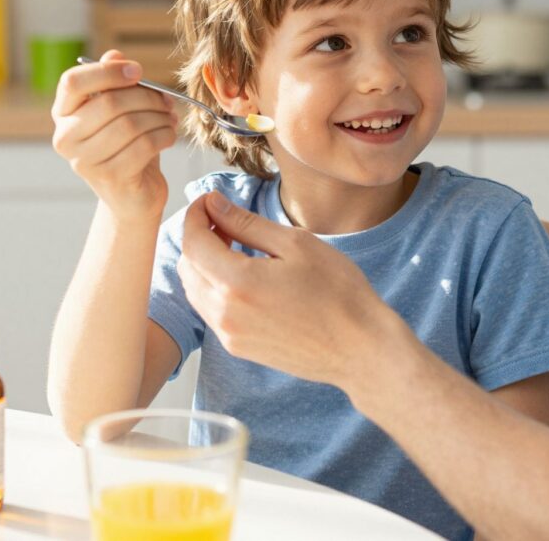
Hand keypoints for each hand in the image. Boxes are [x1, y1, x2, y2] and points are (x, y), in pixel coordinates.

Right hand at [51, 51, 178, 218]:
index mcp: (63, 113)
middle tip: (167, 100)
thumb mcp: (120, 109)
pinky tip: (169, 134)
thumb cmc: (126, 144)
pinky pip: (144, 146)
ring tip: (171, 118)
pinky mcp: (109, 178)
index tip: (138, 71)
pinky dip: (164, 135)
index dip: (108, 71)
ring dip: (159, 117)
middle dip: (147, 97)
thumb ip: (113, 82)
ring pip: (130, 125)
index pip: (73, 82)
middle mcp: (66, 138)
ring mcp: (84, 161)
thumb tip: (115, 55)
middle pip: (109, 103)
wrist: (132, 193)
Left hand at [177, 191, 398, 388]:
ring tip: (234, 246)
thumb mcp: (295, 244)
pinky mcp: (239, 348)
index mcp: (237, 282)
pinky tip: (243, 276)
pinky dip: (215, 287)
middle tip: (224, 220)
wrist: (360, 348)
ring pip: (195, 290)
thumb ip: (246, 223)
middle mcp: (225, 312)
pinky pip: (210, 311)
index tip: (209, 200)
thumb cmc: (338, 292)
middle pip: (188, 266)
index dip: (195, 215)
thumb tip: (213, 204)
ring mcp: (230, 334)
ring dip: (204, 263)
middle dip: (197, 237)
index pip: (192, 241)